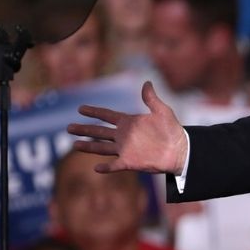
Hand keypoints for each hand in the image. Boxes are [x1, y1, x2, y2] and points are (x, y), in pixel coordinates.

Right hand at [67, 81, 187, 174]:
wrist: (181, 150)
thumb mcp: (162, 111)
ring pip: (102, 148)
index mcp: (129, 123)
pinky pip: (114, 165)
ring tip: (74, 144)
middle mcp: (124, 136)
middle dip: (84, 129)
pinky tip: (95, 167)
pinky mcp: (130, 162)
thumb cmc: (172, 130)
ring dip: (88, 147)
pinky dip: (106, 167)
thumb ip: (151, 99)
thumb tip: (146, 82)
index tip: (80, 109)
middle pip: (99, 132)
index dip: (94, 112)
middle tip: (68, 127)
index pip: (107, 116)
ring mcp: (126, 150)